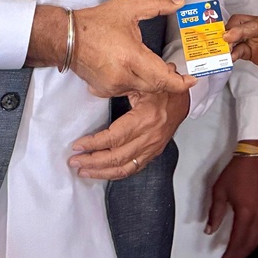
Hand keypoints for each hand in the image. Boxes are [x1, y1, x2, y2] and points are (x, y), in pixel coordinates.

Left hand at [69, 69, 190, 179]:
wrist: (183, 100)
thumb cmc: (162, 89)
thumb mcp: (143, 84)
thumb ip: (121, 88)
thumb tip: (94, 89)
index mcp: (145, 118)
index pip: (115, 137)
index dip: (94, 144)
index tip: (78, 145)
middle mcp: (149, 137)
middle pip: (117, 157)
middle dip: (93, 161)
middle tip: (74, 161)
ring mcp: (152, 148)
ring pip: (124, 168)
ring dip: (101, 172)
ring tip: (84, 170)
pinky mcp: (153, 153)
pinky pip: (133, 169)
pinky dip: (116, 173)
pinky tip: (103, 173)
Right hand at [72, 0, 195, 97]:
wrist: (65, 37)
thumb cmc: (96, 22)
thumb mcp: (129, 6)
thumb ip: (157, 4)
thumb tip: (179, 4)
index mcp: (131, 57)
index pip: (163, 78)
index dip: (180, 82)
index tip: (192, 79)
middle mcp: (123, 76)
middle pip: (155, 87)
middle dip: (168, 79)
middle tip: (173, 68)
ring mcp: (112, 86)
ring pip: (141, 89)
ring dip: (151, 80)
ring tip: (154, 65)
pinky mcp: (103, 91)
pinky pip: (126, 89)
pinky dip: (135, 82)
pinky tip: (134, 69)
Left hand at [207, 150, 257, 257]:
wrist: (256, 155)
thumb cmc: (237, 172)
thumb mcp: (220, 191)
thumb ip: (215, 213)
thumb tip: (210, 230)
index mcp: (245, 212)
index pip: (238, 240)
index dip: (231, 252)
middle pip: (250, 242)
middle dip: (240, 253)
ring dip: (250, 247)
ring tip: (240, 251)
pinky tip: (252, 237)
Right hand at [224, 11, 257, 82]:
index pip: (255, 24)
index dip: (240, 30)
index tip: (227, 36)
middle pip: (241, 23)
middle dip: (229, 31)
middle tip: (219, 44)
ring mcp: (257, 38)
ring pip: (237, 35)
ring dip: (227, 43)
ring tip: (218, 53)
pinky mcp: (254, 50)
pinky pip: (239, 49)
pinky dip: (232, 53)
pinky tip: (227, 59)